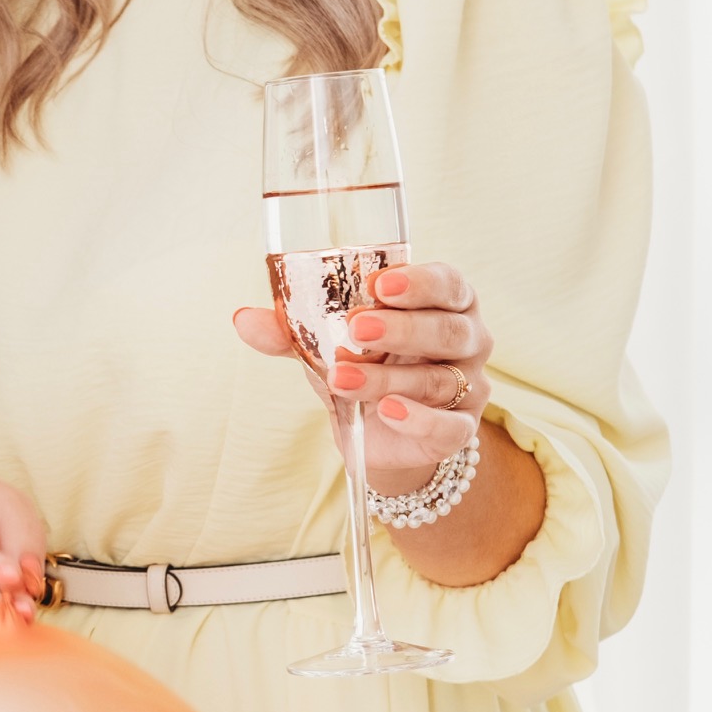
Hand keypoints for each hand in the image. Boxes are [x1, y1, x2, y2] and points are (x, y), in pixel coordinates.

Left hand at [234, 262, 492, 492]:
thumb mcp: (325, 340)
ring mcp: (469, 385)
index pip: (448, 282)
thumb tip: (242, 319)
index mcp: (443, 301)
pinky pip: (449, 426)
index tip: (378, 285)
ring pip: (440, 378)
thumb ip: (289, 329)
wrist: (377, 429)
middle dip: (401, 328)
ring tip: (342, 376)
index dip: (419, 282)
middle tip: (356, 329)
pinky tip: (386, 411)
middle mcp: (467, 338)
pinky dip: (418, 418)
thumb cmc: (362, 361)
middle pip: (448, 329)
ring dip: (388, 377)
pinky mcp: (460, 429)